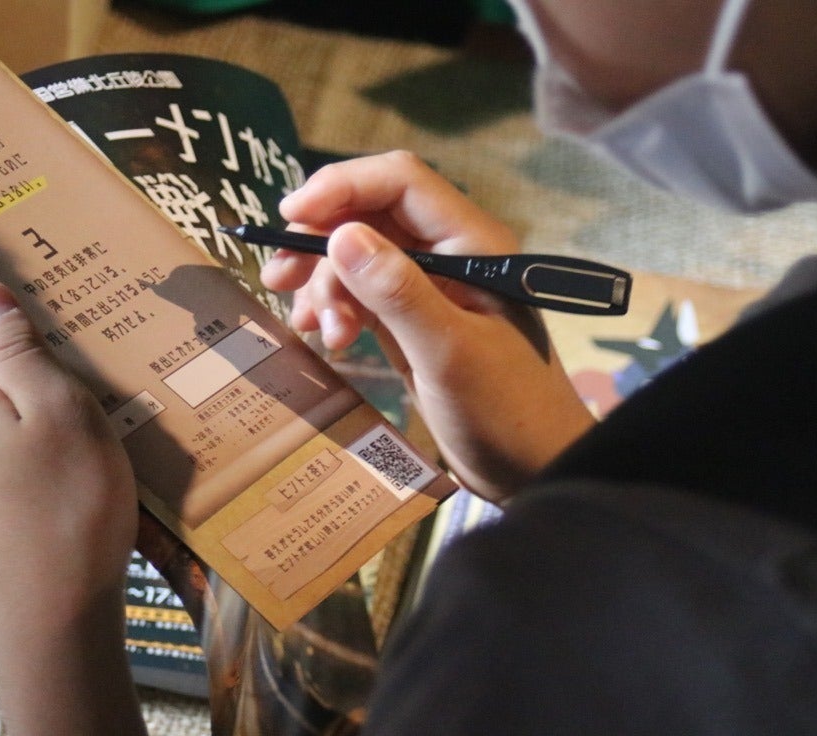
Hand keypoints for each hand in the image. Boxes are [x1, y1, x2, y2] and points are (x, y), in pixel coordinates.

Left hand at [0, 281, 168, 735]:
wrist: (57, 622)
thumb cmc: (73, 505)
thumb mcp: (64, 410)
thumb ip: (20, 350)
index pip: (12, 371)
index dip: (61, 390)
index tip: (98, 416)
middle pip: (10, 416)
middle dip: (54, 429)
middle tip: (104, 456)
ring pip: (11, 463)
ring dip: (48, 471)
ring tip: (96, 498)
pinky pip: (11, 506)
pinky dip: (40, 511)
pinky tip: (72, 532)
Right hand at [262, 151, 593, 502]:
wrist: (536, 470)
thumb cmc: (507, 413)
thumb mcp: (449, 353)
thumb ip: (398, 293)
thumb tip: (340, 235)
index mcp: (473, 244)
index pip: (400, 183)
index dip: (342, 187)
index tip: (290, 217)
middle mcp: (451, 255)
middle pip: (371, 216)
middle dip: (321, 242)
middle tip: (280, 280)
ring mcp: (432, 289)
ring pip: (360, 256)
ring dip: (325, 283)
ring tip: (311, 329)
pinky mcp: (415, 323)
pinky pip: (364, 294)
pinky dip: (337, 308)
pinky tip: (325, 338)